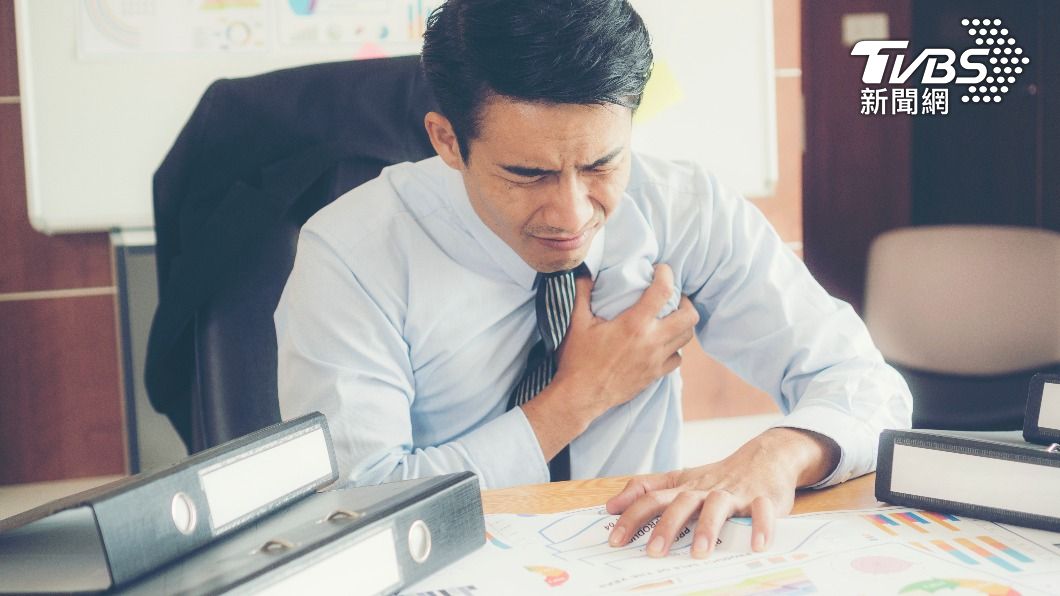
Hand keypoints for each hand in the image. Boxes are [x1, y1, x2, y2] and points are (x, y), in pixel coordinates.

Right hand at [521, 263, 698, 459]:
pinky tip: (662, 344)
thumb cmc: (577, 359)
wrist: (580, 396)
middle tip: (673, 297)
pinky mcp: (655, 375)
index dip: (666, 274)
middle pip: (690, 316)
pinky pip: (677, 359)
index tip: (660, 269)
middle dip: (686, 302)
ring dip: (682, 324)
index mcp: (634, 324)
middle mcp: (651, 341)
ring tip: (670, 318)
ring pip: (687, 337)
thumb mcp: (576, 323)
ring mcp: (656, 360)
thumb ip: (582, 294)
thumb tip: (585, 272)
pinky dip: (675, 348)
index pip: (663, 291)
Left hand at [604, 427, 839, 558]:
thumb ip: (647, 490)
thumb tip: (611, 505)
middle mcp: (706, 489)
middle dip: (666, 527)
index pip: (652, 499)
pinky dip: (761, 526)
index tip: (615, 540)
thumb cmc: (718, 477)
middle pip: (682, 503)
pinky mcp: (764, 498)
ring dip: (708, 528)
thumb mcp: (680, 480)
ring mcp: (735, 493)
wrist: (766, 457)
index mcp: (685, 487)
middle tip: (653, 552)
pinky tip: (757, 545)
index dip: (632, 517)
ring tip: (699, 553)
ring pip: (718, 506)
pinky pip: (763, 511)